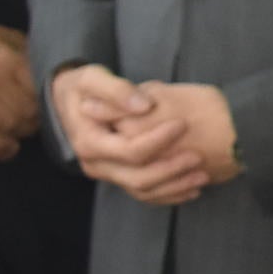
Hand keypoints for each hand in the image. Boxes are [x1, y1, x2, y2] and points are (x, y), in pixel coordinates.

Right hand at [0, 23, 39, 159]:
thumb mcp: (11, 40)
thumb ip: (31, 58)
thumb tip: (55, 77)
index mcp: (7, 62)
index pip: (36, 91)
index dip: (46, 102)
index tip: (50, 105)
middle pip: (24, 112)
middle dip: (35, 121)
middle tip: (37, 121)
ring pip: (5, 128)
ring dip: (18, 134)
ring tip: (23, 133)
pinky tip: (7, 150)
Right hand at [53, 67, 235, 204]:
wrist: (69, 102)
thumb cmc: (83, 88)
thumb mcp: (93, 79)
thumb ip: (117, 90)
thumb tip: (144, 105)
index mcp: (90, 142)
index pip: (129, 150)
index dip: (158, 140)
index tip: (182, 124)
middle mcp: (96, 164)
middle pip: (138, 178)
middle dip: (171, 170)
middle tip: (199, 157)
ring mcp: (107, 174)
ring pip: (143, 191)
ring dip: (175, 187)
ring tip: (203, 176)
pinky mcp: (118, 177)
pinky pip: (145, 194)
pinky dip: (169, 194)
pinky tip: (193, 189)